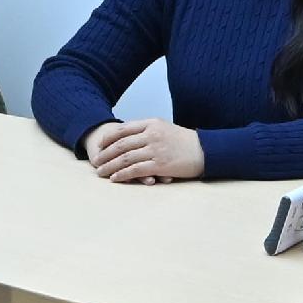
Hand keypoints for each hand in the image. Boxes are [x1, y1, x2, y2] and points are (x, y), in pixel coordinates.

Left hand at [84, 118, 203, 182]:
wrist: (206, 150)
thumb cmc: (185, 141)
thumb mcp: (166, 128)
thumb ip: (148, 130)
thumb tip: (130, 136)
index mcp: (152, 123)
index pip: (123, 129)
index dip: (108, 138)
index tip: (99, 146)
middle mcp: (152, 135)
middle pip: (121, 144)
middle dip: (105, 154)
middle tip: (96, 162)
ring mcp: (156, 149)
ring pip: (125, 158)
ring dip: (110, 166)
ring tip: (101, 173)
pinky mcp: (160, 164)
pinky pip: (136, 170)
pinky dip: (123, 174)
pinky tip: (115, 178)